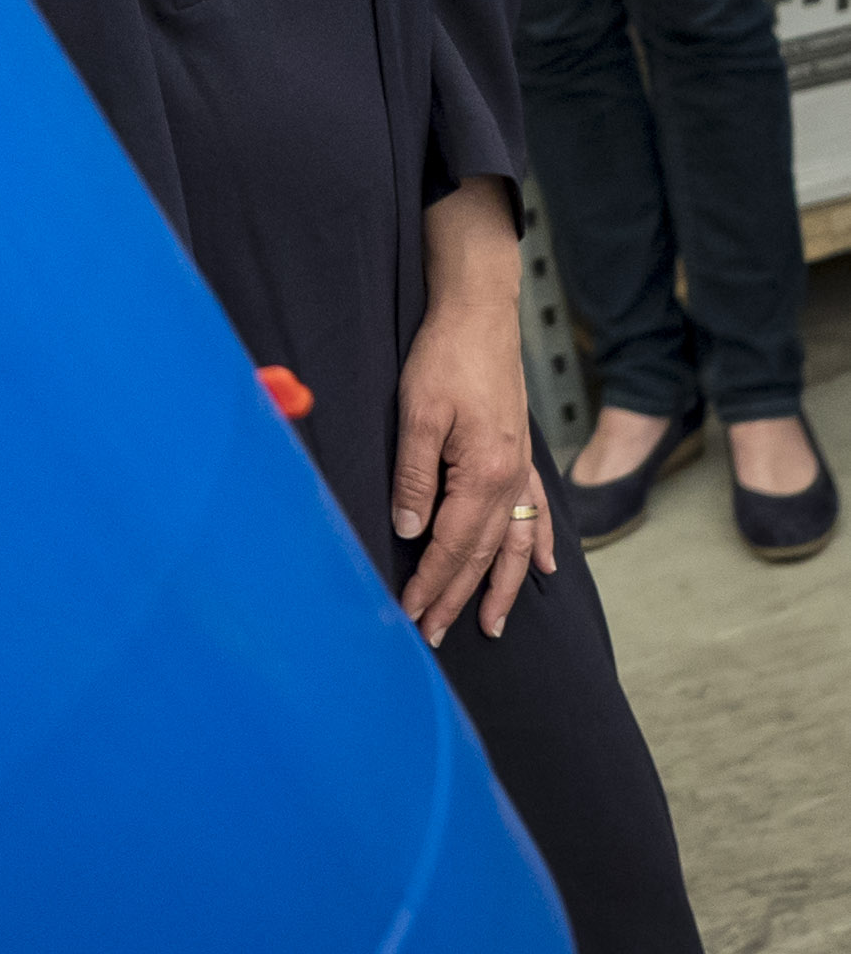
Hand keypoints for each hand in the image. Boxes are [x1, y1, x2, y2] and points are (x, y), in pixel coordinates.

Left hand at [394, 183, 547, 642]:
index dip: (430, 584)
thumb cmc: (443, 359)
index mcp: (483, 474)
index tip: (410, 615)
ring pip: (512, 545)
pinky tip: (543, 569)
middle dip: (456, 598)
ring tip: (489, 626)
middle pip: (481, 555)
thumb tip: (413, 531)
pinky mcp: (521, 457)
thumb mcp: (417, 414)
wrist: (480, 317)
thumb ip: (415, 476)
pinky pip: (535, 515)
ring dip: (500, 588)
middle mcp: (510, 481)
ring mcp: (521, 472)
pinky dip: (537, 545)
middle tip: (434, 636)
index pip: (453, 546)